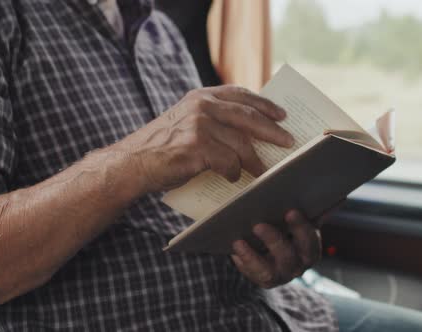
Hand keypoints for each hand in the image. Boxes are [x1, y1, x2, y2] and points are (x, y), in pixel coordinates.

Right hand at [111, 85, 293, 192]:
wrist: (133, 163)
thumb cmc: (162, 147)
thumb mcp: (186, 122)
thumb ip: (213, 119)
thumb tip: (250, 133)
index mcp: (201, 96)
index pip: (240, 94)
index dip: (264, 104)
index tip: (282, 115)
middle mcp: (201, 106)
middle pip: (249, 117)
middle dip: (272, 131)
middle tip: (288, 142)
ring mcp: (199, 125)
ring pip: (241, 144)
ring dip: (255, 162)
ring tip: (263, 172)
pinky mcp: (197, 147)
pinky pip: (228, 162)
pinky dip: (234, 173)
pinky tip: (232, 178)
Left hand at [231, 210, 321, 288]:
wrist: (275, 246)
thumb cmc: (288, 225)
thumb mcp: (297, 217)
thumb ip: (308, 208)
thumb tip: (323, 191)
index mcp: (310, 248)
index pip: (310, 241)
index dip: (301, 227)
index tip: (290, 211)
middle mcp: (298, 265)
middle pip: (289, 257)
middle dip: (274, 241)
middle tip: (258, 225)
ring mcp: (280, 275)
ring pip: (268, 271)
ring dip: (253, 256)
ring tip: (238, 241)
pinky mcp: (264, 279)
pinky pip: (252, 274)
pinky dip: (243, 262)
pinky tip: (234, 250)